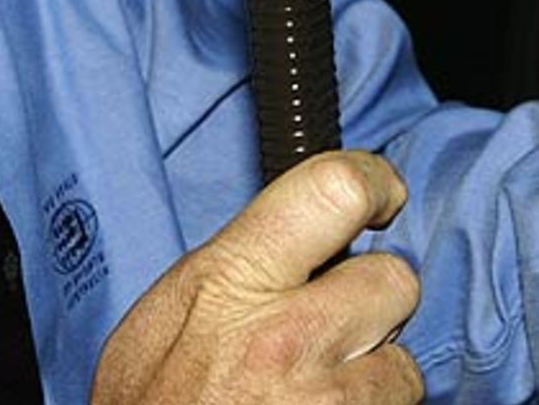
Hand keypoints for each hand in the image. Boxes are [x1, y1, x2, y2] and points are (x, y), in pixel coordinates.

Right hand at [90, 150, 421, 403]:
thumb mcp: (158, 321)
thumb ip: (223, 272)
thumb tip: (272, 242)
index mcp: (234, 279)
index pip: (334, 190)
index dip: (371, 182)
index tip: (377, 191)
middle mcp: (293, 335)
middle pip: (395, 279)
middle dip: (373, 297)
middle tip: (339, 314)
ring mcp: (334, 403)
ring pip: (406, 367)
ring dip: (375, 376)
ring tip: (323, 391)